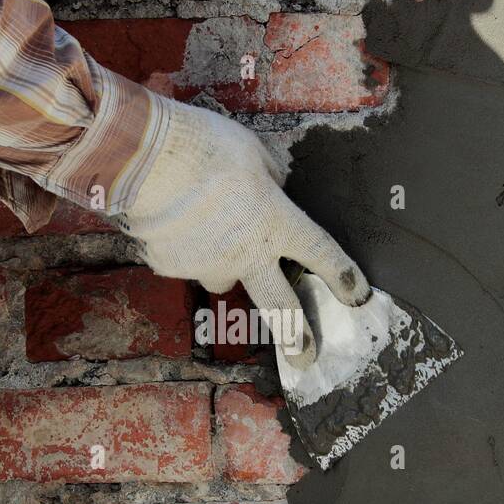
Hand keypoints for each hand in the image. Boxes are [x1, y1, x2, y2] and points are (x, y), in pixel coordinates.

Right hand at [123, 101, 369, 367]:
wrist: (145, 158)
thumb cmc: (205, 147)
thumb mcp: (252, 151)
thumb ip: (269, 177)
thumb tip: (272, 186)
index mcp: (275, 222)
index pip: (320, 253)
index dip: (343, 275)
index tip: (358, 295)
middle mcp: (246, 253)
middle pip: (279, 306)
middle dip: (295, 336)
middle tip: (304, 356)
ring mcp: (207, 265)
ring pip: (223, 277)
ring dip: (223, 265)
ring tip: (206, 232)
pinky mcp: (172, 266)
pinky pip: (184, 261)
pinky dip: (183, 247)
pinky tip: (172, 220)